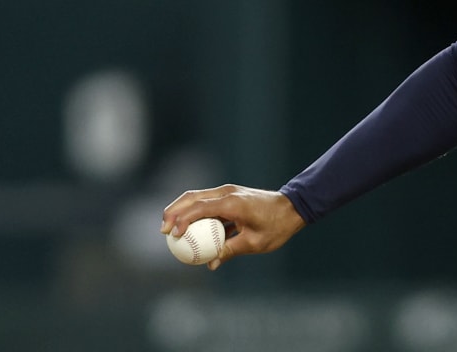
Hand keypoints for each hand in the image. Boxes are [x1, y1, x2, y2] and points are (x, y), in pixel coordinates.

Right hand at [161, 185, 306, 269]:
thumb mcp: (254, 243)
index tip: (172, 235)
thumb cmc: (277, 226)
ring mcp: (228, 193)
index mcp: (232, 202)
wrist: (293, 208)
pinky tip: (190, 232)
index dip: (182, 221)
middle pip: (191, 198)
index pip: (200, 208)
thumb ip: (230, 251)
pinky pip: (207, 204)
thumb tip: (210, 264)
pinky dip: (195, 215)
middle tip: (163, 231)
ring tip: (170, 230)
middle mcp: (227, 193)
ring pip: (196, 198)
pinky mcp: (230, 197)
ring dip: (181, 212)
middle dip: (173, 212)